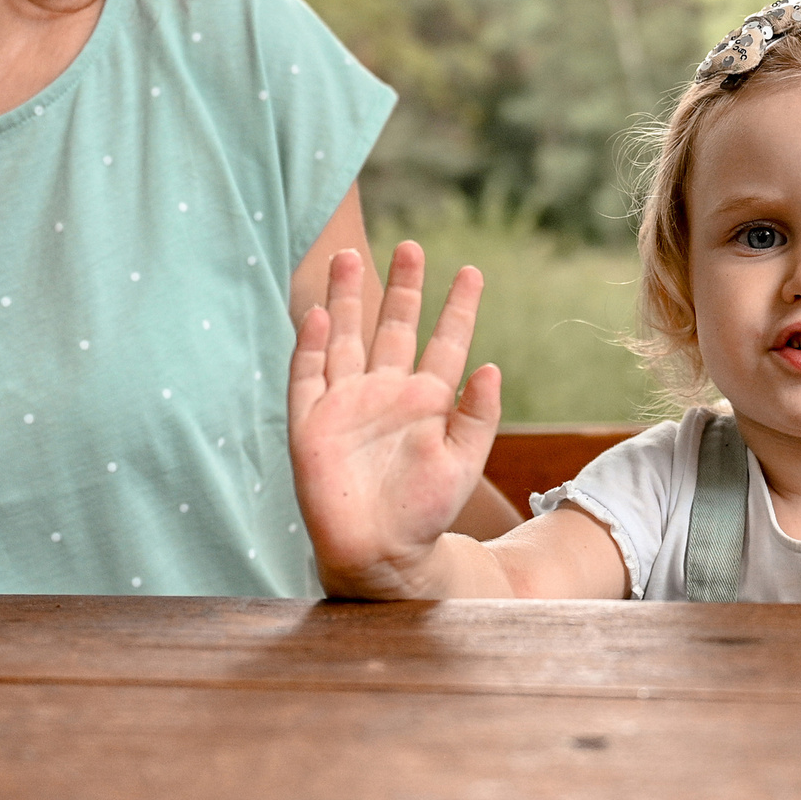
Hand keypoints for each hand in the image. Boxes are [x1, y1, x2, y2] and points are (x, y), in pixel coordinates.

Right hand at [287, 241, 501, 598]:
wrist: (381, 553)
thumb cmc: (426, 512)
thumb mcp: (463, 463)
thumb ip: (478, 417)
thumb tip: (492, 367)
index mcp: (427, 400)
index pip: (444, 341)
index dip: (457, 307)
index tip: (472, 271)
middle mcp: (386, 393)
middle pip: (392, 327)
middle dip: (400, 287)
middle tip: (409, 246)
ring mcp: (346, 405)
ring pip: (345, 338)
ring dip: (346, 299)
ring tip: (348, 256)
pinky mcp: (312, 424)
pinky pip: (308, 375)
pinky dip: (312, 345)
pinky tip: (319, 314)